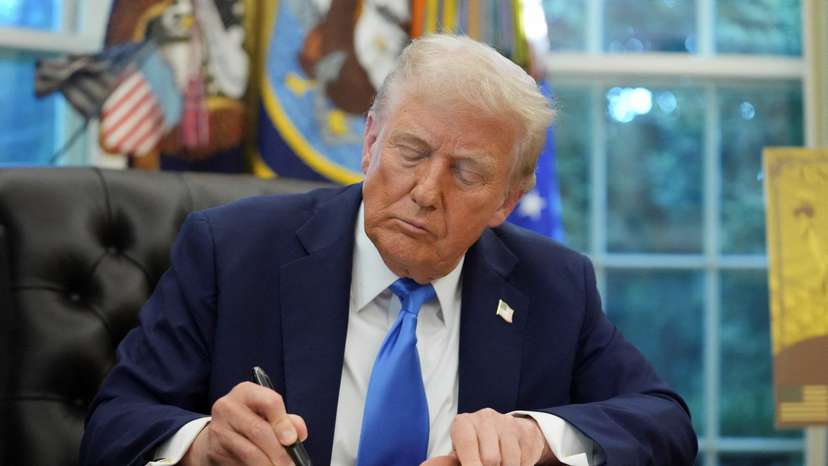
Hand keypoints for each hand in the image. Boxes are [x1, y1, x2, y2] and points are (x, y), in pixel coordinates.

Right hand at [181, 381, 307, 465]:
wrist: (220, 432)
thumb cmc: (252, 420)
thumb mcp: (268, 413)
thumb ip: (287, 420)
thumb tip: (299, 434)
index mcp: (246, 392)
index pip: (270, 402)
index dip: (283, 422)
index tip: (292, 440)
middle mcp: (228, 407)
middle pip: (259, 430)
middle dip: (279, 452)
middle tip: (291, 464)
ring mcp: (219, 429)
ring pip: (249, 452)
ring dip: (268, 465)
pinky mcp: (215, 450)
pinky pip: (239, 463)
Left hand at [421, 408, 559, 465]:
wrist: (509, 431)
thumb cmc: (478, 446)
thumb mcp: (462, 451)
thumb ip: (452, 460)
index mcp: (463, 423)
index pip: (467, 444)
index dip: (470, 463)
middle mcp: (484, 418)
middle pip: (490, 458)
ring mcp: (505, 423)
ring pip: (508, 460)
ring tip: (499, 465)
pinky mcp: (522, 431)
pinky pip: (522, 459)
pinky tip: (511, 461)